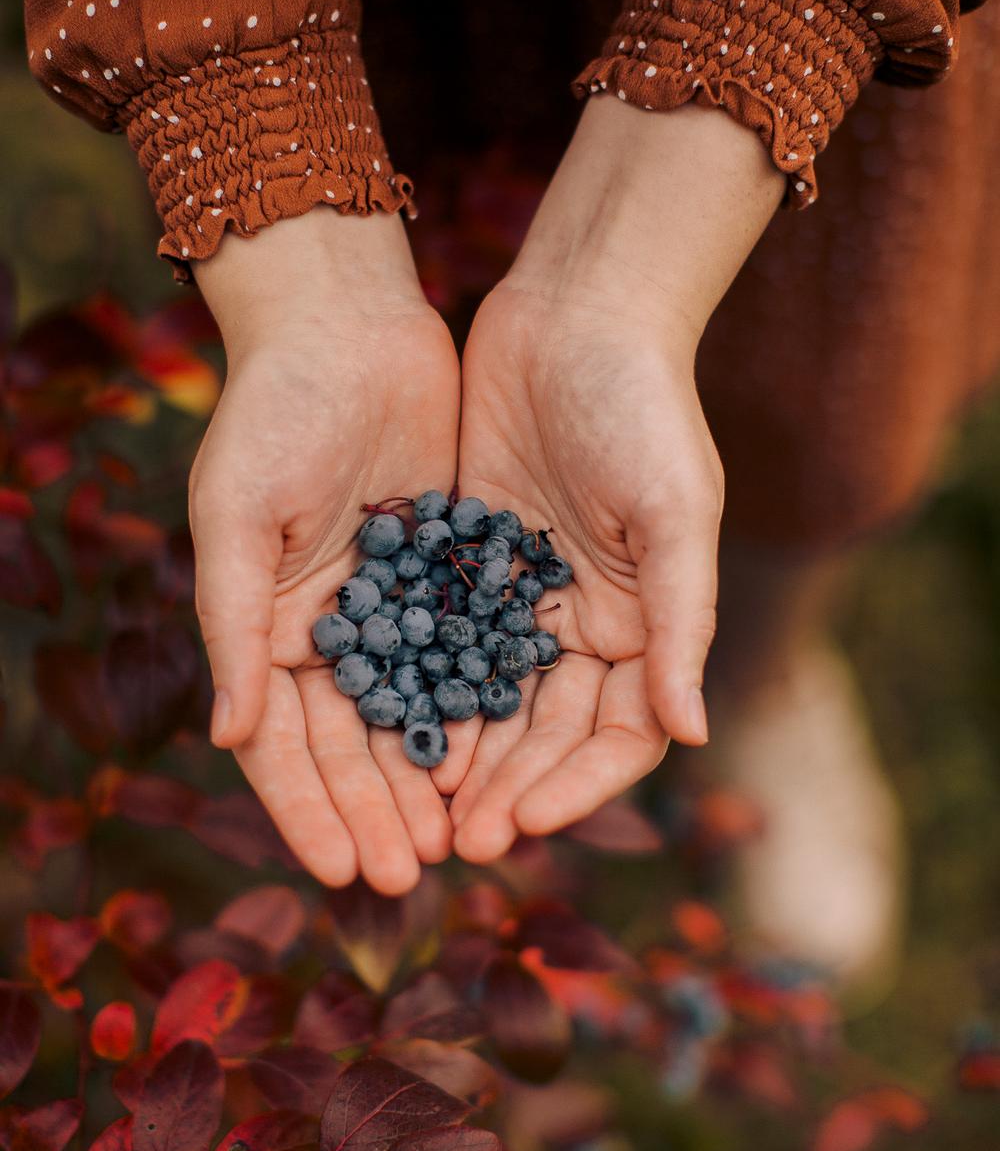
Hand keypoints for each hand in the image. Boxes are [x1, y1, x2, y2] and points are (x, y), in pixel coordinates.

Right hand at [188, 209, 461, 893]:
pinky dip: (479, 705)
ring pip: (418, 709)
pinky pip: (469, 651)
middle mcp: (332, 626)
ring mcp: (397, 601)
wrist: (347, 324)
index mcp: (270, 625)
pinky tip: (502, 755)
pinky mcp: (453, 567)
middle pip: (357, 742)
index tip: (345, 869)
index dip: (312, 809)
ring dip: (435, 776)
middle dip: (382, 809)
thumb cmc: (273, 413)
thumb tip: (228, 737)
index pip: (287, 743)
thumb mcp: (237, 517)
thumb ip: (236, 629)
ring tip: (464, 839)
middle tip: (416, 874)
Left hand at [448, 98, 783, 859]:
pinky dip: (418, 681)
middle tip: (459, 839)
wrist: (578, 311)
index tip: (525, 821)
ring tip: (420, 808)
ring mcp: (521, 590)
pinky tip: (384, 722)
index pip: (618, 732)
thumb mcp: (674, 514)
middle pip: (545, 730)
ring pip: (488, 696)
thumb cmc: (644, 407)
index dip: (575, 785)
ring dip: (460, 752)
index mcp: (645, 621)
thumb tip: (691, 733)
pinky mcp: (466, 553)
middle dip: (508, 785)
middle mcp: (584, 619)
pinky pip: (439, 634)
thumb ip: (680, 623)